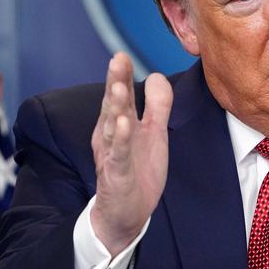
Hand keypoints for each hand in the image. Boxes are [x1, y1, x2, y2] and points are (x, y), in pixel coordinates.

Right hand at [90, 52, 172, 255]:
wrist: (125, 214)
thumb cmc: (137, 170)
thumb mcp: (153, 133)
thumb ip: (157, 105)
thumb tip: (157, 75)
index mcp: (118, 124)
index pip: (120, 95)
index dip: (121, 76)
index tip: (122, 55)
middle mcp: (111, 136)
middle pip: (114, 106)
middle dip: (116, 82)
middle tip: (118, 59)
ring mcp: (113, 155)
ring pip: (113, 128)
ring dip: (116, 107)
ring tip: (119, 88)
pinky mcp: (117, 175)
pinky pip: (119, 156)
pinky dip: (121, 140)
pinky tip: (124, 125)